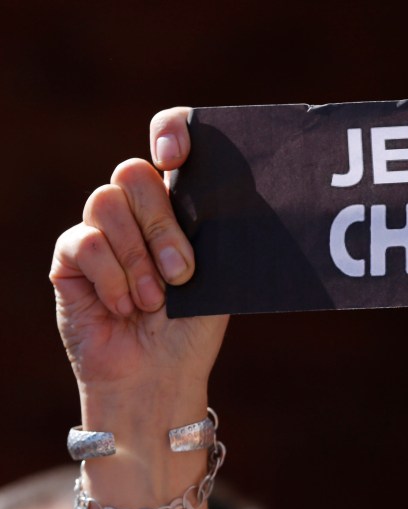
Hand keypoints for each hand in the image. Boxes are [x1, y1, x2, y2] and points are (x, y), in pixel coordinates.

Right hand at [50, 107, 226, 427]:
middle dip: (162, 225)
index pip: (169, 142)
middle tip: (182, 272)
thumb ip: (215, 233)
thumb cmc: (193, 328)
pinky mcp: (70, 259)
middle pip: (133, 173)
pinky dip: (111, 278)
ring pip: (105, 203)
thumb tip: (238, 192)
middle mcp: (137, 213)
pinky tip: (125, 307)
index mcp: (179, 206)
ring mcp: (101, 232)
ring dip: (136, 258)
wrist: (159, 376)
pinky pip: (83, 242)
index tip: (175, 155)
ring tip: (154, 301)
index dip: (169, 132)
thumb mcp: (219, 277)